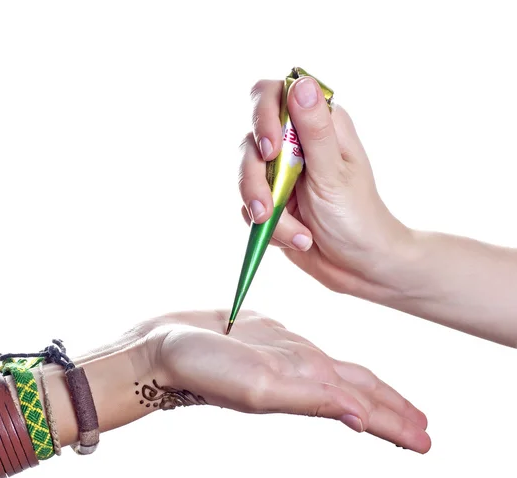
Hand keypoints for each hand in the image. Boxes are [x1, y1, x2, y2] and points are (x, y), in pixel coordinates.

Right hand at [138, 310, 429, 452]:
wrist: (161, 348)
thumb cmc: (200, 368)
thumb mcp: (259, 386)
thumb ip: (310, 399)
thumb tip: (360, 417)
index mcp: (304, 385)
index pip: (362, 405)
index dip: (394, 421)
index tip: (423, 440)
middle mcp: (299, 373)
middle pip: (357, 391)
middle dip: (390, 411)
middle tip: (419, 428)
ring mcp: (283, 356)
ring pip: (337, 373)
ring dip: (367, 390)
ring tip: (386, 404)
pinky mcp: (266, 338)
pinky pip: (310, 353)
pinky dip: (332, 366)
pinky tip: (334, 372)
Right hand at [239, 77, 413, 301]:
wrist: (360, 267)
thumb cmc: (358, 218)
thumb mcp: (334, 174)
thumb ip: (314, 130)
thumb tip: (300, 82)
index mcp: (318, 126)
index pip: (273, 95)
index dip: (263, 116)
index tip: (271, 150)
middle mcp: (295, 145)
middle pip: (250, 141)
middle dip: (255, 180)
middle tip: (267, 208)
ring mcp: (281, 176)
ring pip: (245, 177)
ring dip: (263, 210)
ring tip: (295, 234)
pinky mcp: (272, 203)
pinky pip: (249, 209)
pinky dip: (270, 229)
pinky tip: (297, 239)